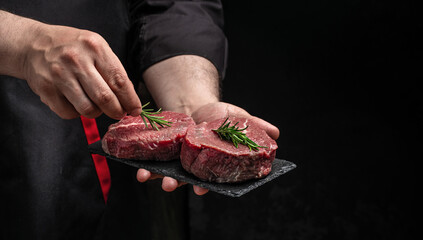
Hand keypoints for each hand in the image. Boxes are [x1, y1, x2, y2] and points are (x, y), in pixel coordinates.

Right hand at [23, 24, 141, 118]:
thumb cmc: (72, 48)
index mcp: (95, 48)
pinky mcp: (46, 89)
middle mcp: (77, 60)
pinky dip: (77, 113)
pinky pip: (69, 113)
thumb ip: (112, 70)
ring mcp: (60, 75)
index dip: (130, 100)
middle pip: (105, 98)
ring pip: (88, 109)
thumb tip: (129, 100)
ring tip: (96, 105)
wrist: (33, 45)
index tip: (135, 110)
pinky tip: (77, 102)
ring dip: (97, 113)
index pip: (119, 81)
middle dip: (117, 111)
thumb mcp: (96, 48)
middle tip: (119, 113)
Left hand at [136, 101, 278, 194]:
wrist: (198, 105)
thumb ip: (256, 126)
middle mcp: (196, 166)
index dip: (207, 186)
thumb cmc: (222, 116)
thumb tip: (276, 134)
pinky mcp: (166, 151)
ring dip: (157, 176)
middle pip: (186, 180)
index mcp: (215, 162)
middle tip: (169, 186)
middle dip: (177, 184)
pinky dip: (145, 164)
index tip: (201, 190)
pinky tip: (138, 167)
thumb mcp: (241, 118)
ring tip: (146, 176)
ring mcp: (179, 160)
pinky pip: (154, 160)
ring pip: (168, 173)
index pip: (212, 180)